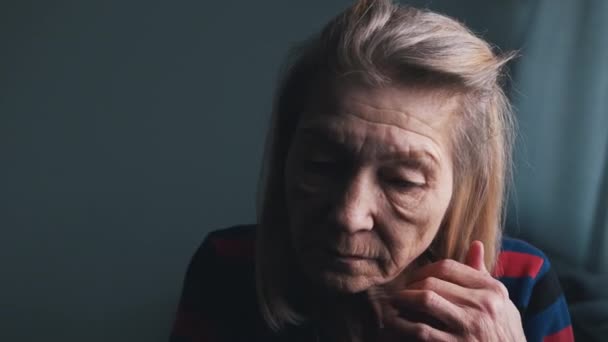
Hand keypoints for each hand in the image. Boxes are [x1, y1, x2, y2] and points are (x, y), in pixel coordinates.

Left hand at [380, 241, 525, 340]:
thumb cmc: (504, 333)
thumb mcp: (502, 303)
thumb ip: (484, 275)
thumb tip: (475, 244)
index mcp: (492, 290)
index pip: (448, 267)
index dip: (424, 270)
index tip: (414, 278)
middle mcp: (483, 305)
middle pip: (433, 282)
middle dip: (410, 285)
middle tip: (399, 292)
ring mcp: (470, 326)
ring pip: (426, 300)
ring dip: (403, 300)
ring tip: (394, 304)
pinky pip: (422, 330)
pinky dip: (403, 325)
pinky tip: (396, 324)